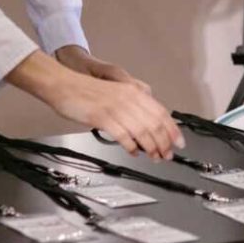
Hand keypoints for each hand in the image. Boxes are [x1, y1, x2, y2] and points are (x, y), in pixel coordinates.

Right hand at [6, 49, 184, 161]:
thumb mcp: (116, 92)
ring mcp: (116, 107)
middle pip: (155, 124)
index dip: (172, 129)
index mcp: (134, 91)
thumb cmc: (88, 90)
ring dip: (151, 147)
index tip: (179, 142)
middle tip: (167, 155)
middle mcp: (128, 98)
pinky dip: (131, 147)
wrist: (65, 85)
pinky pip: (123, 135)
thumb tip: (146, 122)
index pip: (161, 112)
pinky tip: (133, 152)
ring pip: (142, 131)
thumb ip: (132, 103)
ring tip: (154, 157)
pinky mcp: (103, 117)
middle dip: (164, 142)